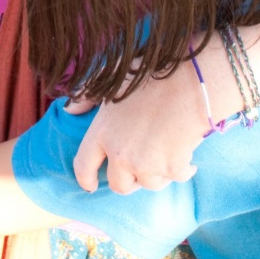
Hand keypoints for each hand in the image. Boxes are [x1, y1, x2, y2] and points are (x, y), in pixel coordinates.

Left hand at [71, 62, 203, 194]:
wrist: (191, 81)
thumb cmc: (151, 73)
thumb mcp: (112, 76)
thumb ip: (87, 94)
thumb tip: (69, 109)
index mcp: (102, 132)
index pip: (84, 166)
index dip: (85, 179)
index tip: (91, 185)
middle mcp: (120, 153)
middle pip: (119, 185)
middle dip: (129, 178)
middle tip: (139, 164)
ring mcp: (146, 164)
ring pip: (149, 183)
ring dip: (156, 172)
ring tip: (164, 150)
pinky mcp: (172, 169)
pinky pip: (176, 177)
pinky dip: (182, 169)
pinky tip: (186, 152)